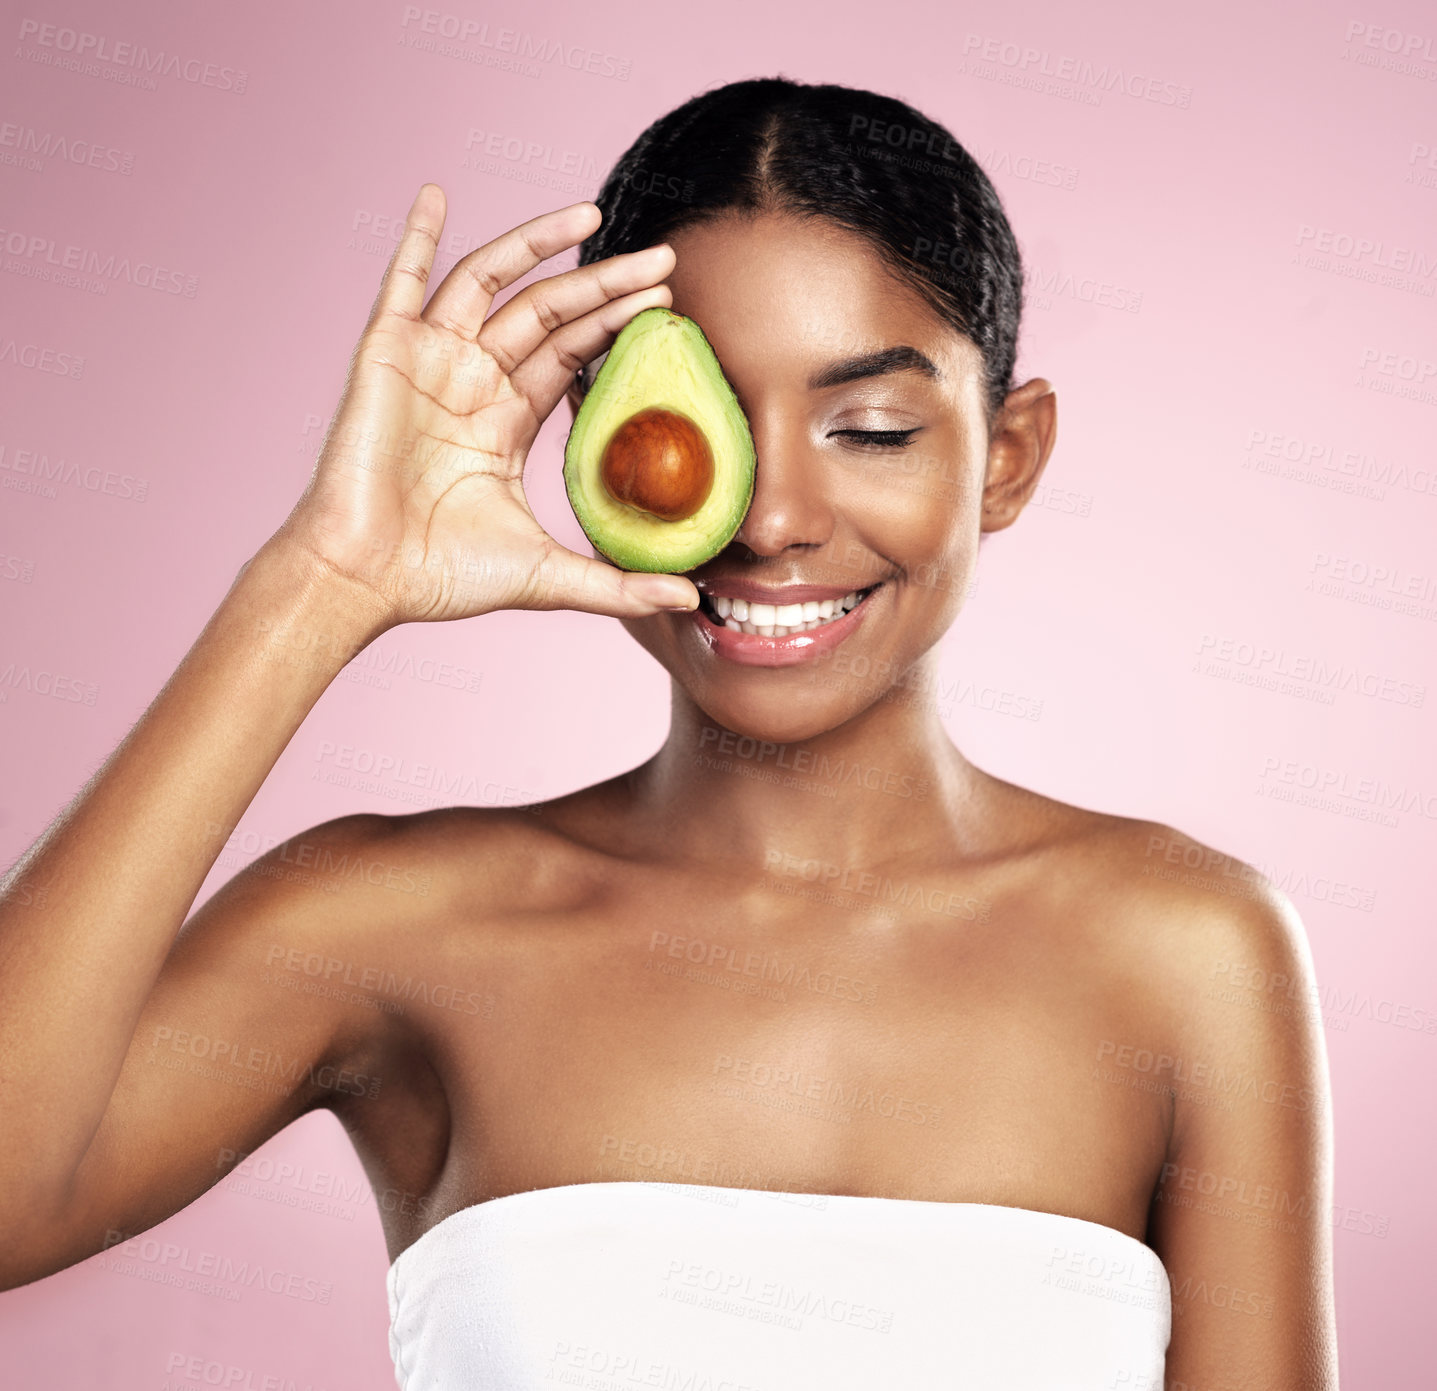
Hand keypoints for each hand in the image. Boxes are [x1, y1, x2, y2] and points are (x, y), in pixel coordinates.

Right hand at [271, 183, 698, 627]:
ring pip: (490, 282)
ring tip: (591, 215)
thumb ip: (617, 584)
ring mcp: (429, 362)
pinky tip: (436, 194)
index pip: (571, 353)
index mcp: (505, 420)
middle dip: (604, 283)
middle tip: (662, 259)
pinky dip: (415, 237)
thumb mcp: (546, 576)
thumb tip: (690, 600)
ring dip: (537, 244)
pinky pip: (402, 282)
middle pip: (547, 311)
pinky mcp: (386, 354)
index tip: (665, 302)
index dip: (614, 324)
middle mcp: (472, 382)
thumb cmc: (441, 577)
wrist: (364, 578)